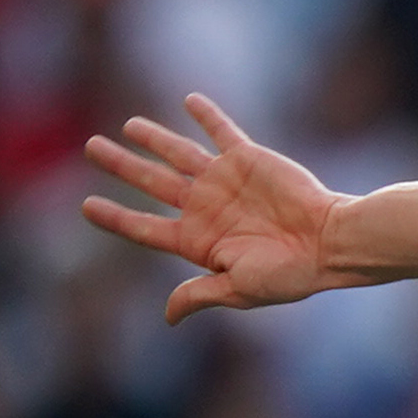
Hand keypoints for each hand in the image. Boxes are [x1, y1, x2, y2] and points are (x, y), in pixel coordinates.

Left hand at [80, 95, 341, 322]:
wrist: (332, 242)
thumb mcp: (239, 289)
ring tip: (129, 125)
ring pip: (179, 154)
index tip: (86, 205)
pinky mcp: (249, 160)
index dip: (114, 216)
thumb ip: (199, 295)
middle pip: (152, 183)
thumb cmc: (290, 273)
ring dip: (153, 138)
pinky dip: (206, 116)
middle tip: (91, 147)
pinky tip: (188, 100)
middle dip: (121, 165)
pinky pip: (222, 132)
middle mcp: (207, 208)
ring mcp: (226, 182)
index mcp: (199, 241)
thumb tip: (168, 317)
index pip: (145, 227)